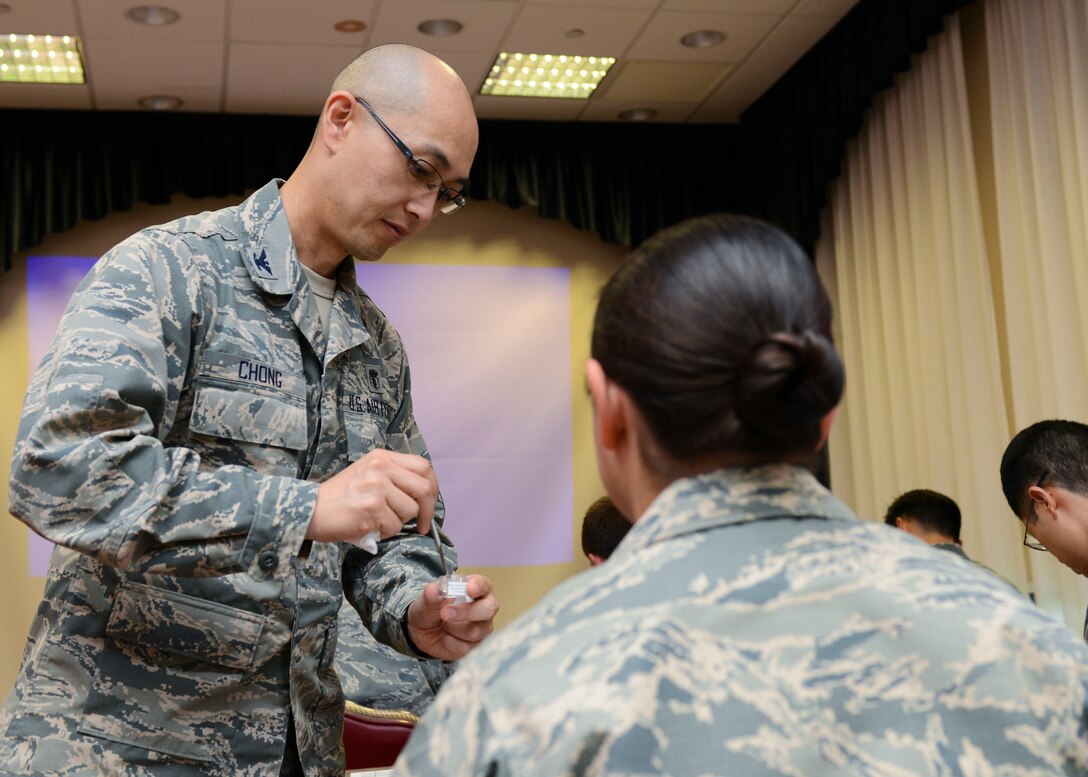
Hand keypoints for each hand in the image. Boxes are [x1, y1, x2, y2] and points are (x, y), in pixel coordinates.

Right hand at [306, 449, 437, 542]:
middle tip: (420, 525)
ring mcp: (376, 486)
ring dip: (398, 523)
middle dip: (426, 511)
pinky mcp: (372, 506)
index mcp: (382, 457)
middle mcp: (381, 467)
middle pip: (423, 488)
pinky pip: (394, 526)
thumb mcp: (368, 474)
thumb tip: (425, 495)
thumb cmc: (340, 498)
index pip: (423, 467)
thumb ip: (394, 477)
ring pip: (409, 511)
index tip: (428, 505)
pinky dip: (384, 533)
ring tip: (377, 521)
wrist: (310, 510)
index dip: (432, 489)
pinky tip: (368, 526)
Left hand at [406, 575, 498, 660]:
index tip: (469, 590)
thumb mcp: (427, 599)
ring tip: (442, 624)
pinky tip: (445, 636)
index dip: (477, 587)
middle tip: (445, 613)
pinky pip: (465, 647)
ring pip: (475, 631)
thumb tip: (435, 590)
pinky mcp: (476, 645)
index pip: (483, 585)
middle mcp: (485, 607)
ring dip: (452, 628)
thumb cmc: (431, 609)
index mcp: (477, 588)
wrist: (422, 632)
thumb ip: (432, 594)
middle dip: (465, 612)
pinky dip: (449, 642)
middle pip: (488, 610)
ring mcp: (483, 628)